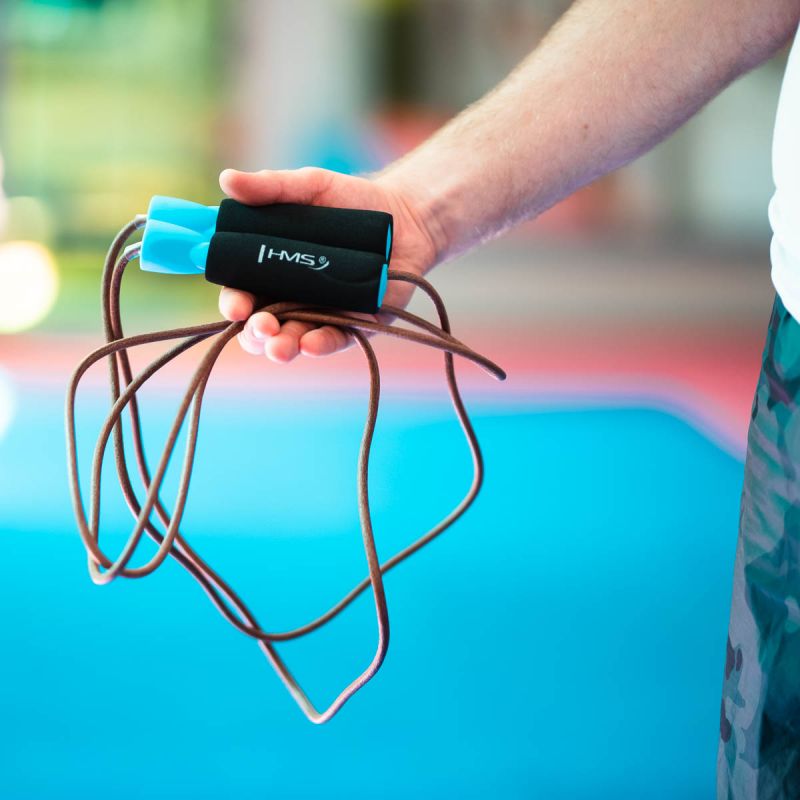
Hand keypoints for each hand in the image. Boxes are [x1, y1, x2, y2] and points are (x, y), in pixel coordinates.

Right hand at [217, 167, 441, 361]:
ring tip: (279, 348)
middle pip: (261, 327)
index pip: (241, 294)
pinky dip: (321, 344)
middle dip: (255, 334)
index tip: (235, 304)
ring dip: (282, 346)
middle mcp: (292, 298)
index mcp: (270, 271)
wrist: (404, 216)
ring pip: (294, 340)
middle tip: (260, 327)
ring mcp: (323, 314)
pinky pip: (336, 340)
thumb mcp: (308, 187)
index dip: (234, 302)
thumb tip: (227, 180)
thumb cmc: (348, 201)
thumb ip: (270, 187)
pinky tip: (310, 346)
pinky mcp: (357, 324)